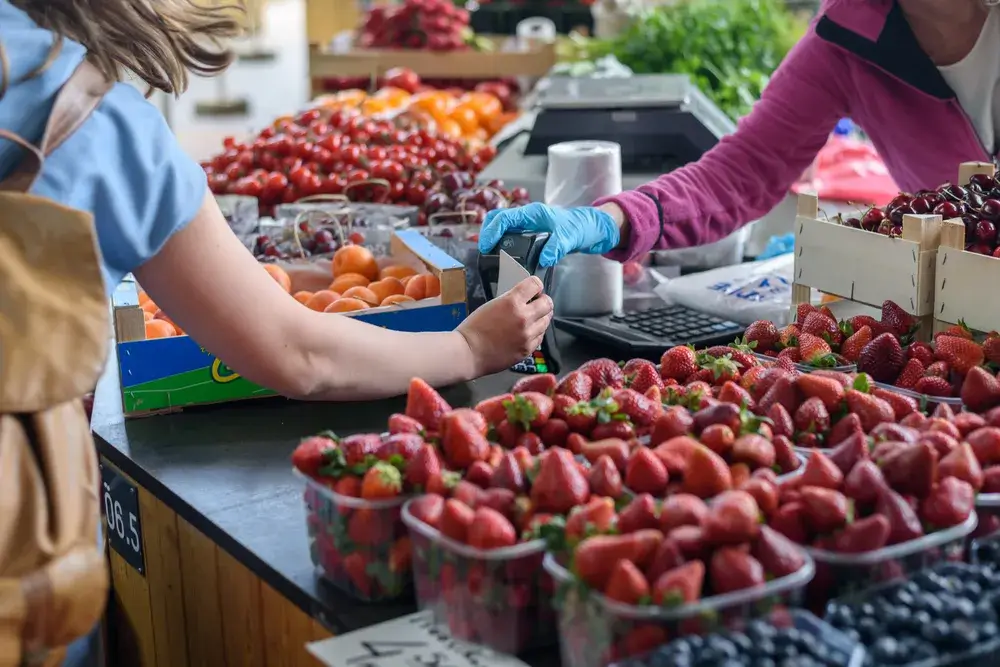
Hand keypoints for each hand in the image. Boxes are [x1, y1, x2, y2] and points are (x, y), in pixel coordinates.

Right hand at [457, 276, 553, 375]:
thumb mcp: (492, 305)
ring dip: (540, 318)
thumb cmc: (474, 328)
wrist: (469, 353)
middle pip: (548, 303)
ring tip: (530, 320)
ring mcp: (527, 334)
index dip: (536, 286)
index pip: (536, 284)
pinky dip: (536, 333)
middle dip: (543, 301)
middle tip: (536, 304)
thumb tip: (526, 298)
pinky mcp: (528, 349)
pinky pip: (540, 337)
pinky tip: (525, 333)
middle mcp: (524, 317)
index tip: (533, 290)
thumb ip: (511, 300)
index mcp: (512, 302)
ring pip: (546, 321)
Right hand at [478, 202, 620, 266]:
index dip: (491, 231)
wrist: (590, 228)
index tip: (486, 246)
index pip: (504, 218)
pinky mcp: (530, 233)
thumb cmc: (580, 227)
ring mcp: (527, 225)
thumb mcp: (570, 238)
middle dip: (487, 233)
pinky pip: (509, 236)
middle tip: (484, 251)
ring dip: (493, 238)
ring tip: (489, 256)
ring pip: (501, 227)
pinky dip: (502, 243)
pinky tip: (502, 257)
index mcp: (532, 213)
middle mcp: (527, 217)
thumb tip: (544, 259)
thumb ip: (557, 247)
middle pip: (497, 219)